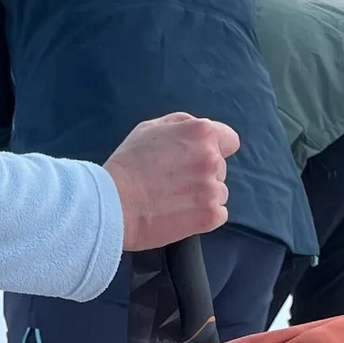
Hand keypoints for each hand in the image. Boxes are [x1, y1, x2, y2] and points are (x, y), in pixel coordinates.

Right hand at [103, 113, 238, 250]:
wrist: (113, 204)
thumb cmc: (128, 165)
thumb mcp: (150, 128)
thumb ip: (181, 125)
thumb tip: (197, 132)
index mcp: (201, 133)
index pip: (230, 141)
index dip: (215, 149)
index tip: (198, 159)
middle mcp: (211, 159)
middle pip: (221, 168)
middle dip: (204, 174)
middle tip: (175, 182)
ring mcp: (212, 189)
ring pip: (220, 193)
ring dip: (204, 197)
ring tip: (175, 200)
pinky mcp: (210, 216)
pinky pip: (219, 215)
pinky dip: (204, 217)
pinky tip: (181, 214)